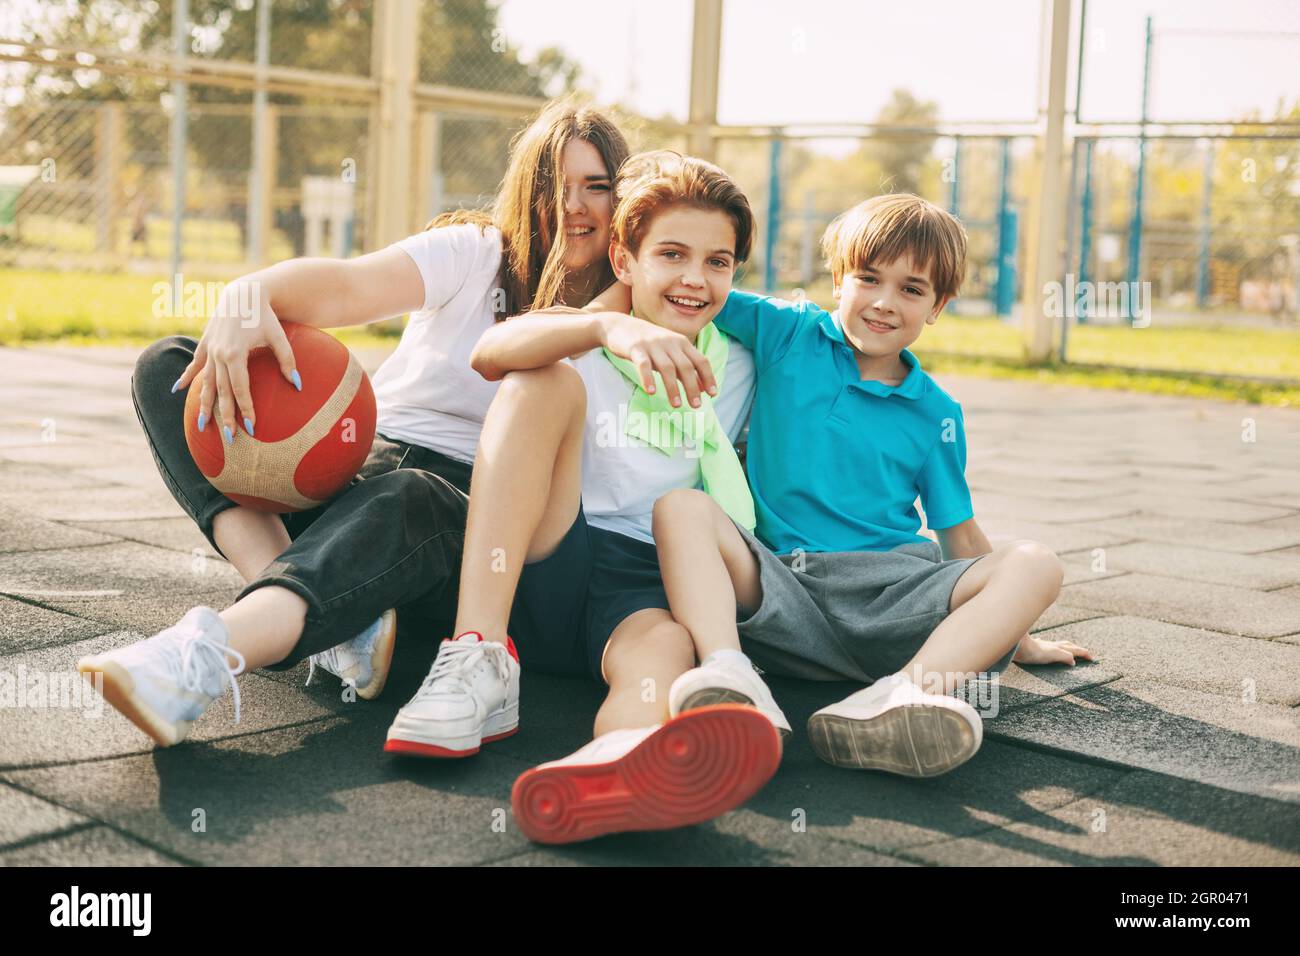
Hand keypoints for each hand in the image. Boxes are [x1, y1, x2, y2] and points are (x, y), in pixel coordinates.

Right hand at [171, 276, 300, 442]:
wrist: (244, 294)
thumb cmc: (265, 316)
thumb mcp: (279, 337)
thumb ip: (288, 361)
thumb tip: (298, 385)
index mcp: (235, 354)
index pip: (240, 389)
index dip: (246, 408)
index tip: (251, 427)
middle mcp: (218, 354)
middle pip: (221, 391)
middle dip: (225, 415)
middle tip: (230, 438)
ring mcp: (209, 349)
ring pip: (205, 382)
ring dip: (203, 404)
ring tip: (202, 425)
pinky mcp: (204, 343)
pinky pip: (195, 364)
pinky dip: (188, 377)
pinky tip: (178, 390)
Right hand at [599, 313, 716, 408]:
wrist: (618, 326)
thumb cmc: (648, 343)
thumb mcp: (670, 352)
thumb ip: (685, 369)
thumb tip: (704, 388)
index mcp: (681, 343)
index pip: (700, 360)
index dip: (708, 377)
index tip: (713, 394)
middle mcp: (670, 342)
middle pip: (686, 366)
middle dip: (692, 387)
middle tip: (696, 406)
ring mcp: (652, 345)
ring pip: (667, 367)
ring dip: (673, 387)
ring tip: (677, 405)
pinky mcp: (636, 348)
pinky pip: (643, 365)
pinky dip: (648, 379)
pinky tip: (651, 392)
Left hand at [1012, 633, 1094, 665]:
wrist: (1017, 646)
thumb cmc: (1033, 651)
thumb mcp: (1053, 654)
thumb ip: (1065, 656)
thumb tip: (1073, 662)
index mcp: (1058, 648)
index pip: (1074, 649)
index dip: (1083, 653)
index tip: (1091, 657)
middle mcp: (1051, 646)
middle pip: (1067, 645)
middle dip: (1076, 649)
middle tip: (1083, 653)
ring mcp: (1042, 646)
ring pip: (1056, 645)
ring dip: (1064, 648)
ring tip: (1067, 650)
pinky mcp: (1033, 648)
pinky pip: (1045, 647)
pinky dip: (1049, 648)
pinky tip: (1044, 647)